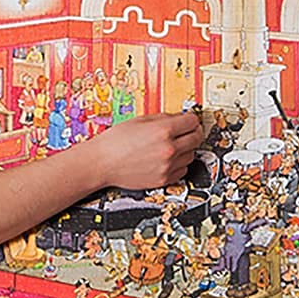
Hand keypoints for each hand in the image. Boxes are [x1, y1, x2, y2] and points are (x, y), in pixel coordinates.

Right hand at [88, 113, 202, 189]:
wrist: (101, 163)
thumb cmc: (115, 142)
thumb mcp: (140, 120)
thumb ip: (164, 118)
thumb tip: (180, 118)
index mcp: (163, 131)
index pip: (193, 122)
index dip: (192, 119)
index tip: (190, 120)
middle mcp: (168, 149)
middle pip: (197, 138)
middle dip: (194, 132)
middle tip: (188, 131)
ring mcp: (167, 166)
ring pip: (191, 155)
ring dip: (186, 149)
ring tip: (172, 146)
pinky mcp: (164, 179)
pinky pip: (183, 170)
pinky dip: (179, 164)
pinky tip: (168, 159)